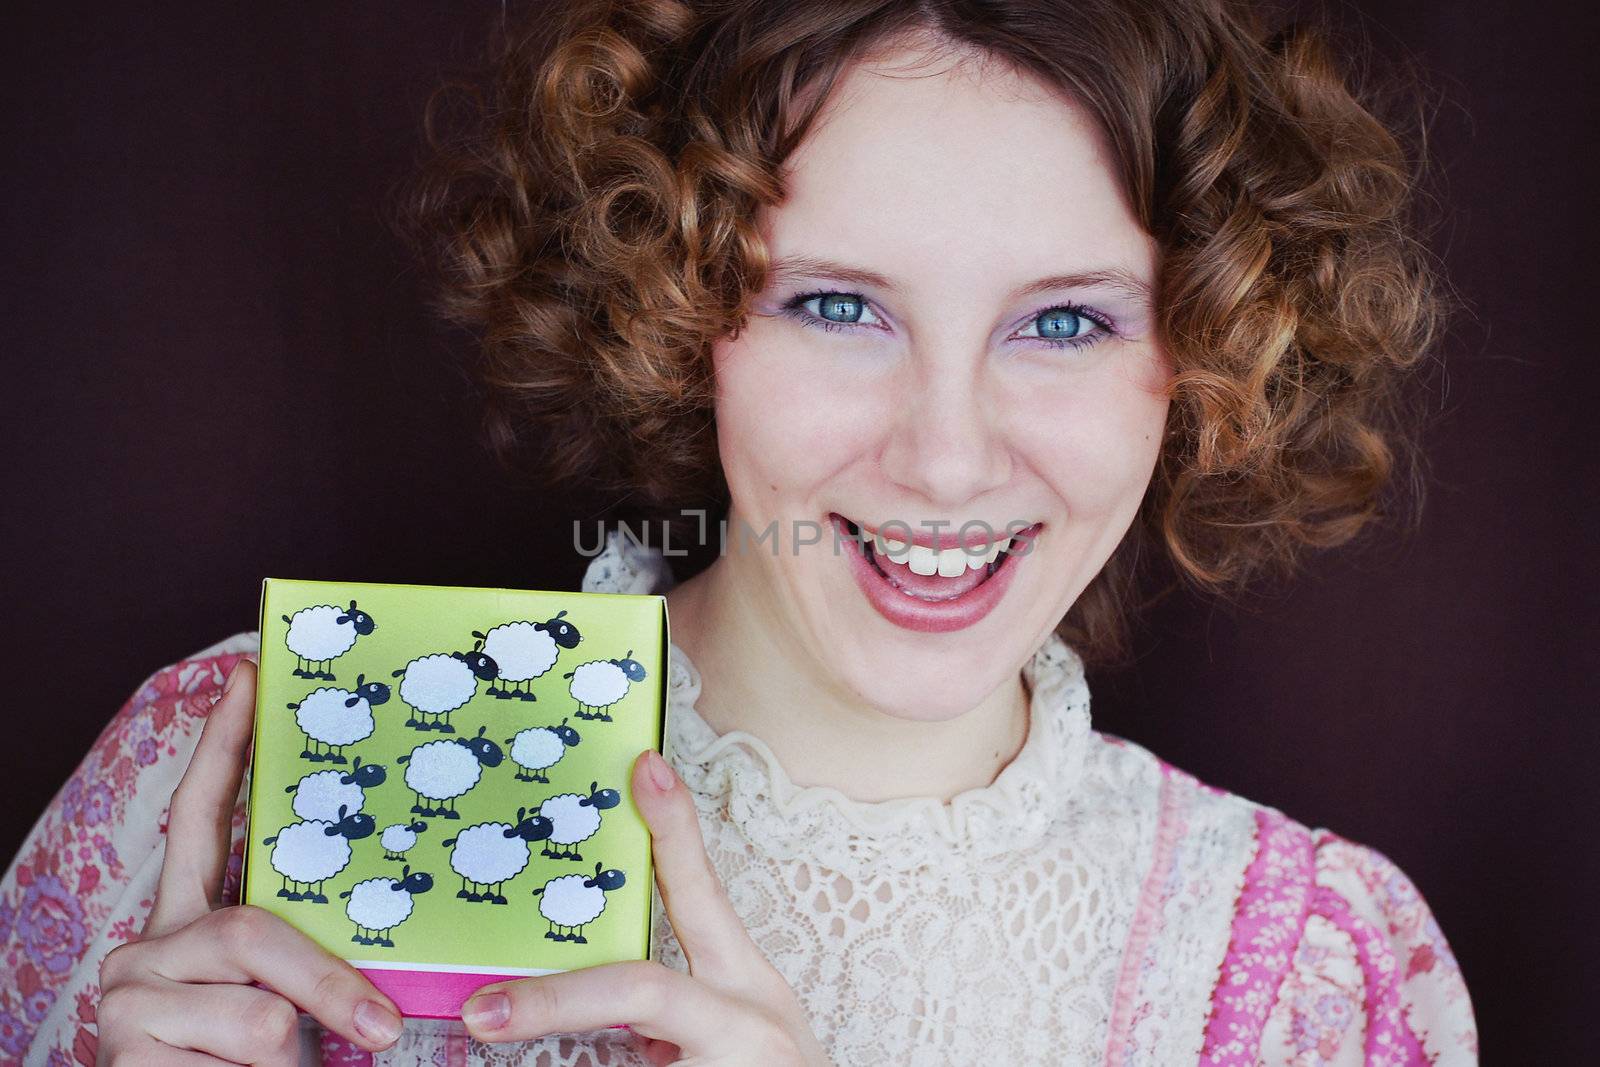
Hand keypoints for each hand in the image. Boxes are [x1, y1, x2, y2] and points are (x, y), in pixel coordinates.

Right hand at [96, 659, 405, 1064]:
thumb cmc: (262, 1064)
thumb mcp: (293, 995)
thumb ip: (306, 947)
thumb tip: (386, 911)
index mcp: (190, 921)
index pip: (201, 819)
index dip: (223, 748)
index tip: (245, 675)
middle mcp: (147, 947)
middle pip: (252, 932)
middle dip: (328, 983)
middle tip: (381, 1028)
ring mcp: (129, 996)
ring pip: (259, 1010)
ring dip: (292, 1056)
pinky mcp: (124, 1051)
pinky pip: (238, 1059)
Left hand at [460, 748, 831, 1065]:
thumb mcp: (740, 1037)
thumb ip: (681, 1014)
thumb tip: (603, 1012)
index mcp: (750, 990)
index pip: (705, 896)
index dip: (675, 831)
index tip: (645, 767)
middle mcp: (749, 1023)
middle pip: (641, 990)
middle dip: (556, 1000)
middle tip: (482, 1010)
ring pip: (634, 1066)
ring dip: (582, 1061)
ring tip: (522, 1039)